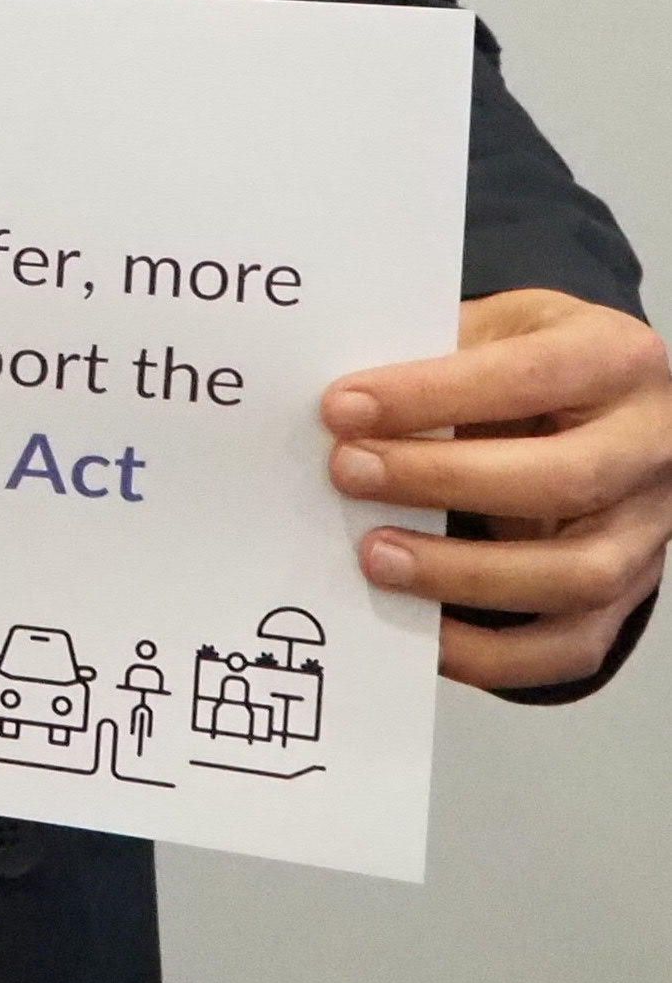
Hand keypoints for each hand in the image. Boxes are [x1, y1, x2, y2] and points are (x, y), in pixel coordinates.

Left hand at [323, 290, 671, 692]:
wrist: (602, 404)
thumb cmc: (534, 364)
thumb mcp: (498, 327)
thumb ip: (436, 356)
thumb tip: (342, 410)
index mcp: (616, 359)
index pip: (527, 377)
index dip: (429, 395)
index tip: (342, 409)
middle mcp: (650, 448)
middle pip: (562, 480)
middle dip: (440, 480)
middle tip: (347, 473)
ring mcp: (648, 530)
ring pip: (576, 575)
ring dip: (464, 574)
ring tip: (375, 557)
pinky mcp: (627, 594)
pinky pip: (571, 646)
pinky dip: (494, 654)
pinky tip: (424, 634)